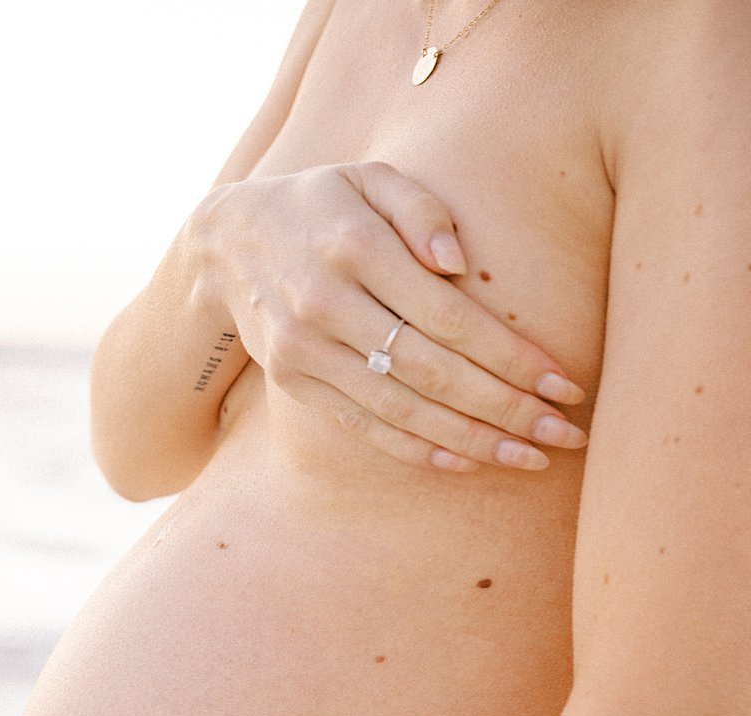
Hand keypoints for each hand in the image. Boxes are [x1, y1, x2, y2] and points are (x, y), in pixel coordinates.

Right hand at [195, 161, 589, 473]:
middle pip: (431, 371)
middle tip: (564, 434)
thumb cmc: (322, 203)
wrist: (226, 241)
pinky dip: (414, 448)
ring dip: (469, 440)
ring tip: (528, 459)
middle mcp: (326, 306)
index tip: (563, 383)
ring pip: (399, 408)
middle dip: (504, 409)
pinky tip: (463, 463)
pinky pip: (362, 425)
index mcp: (355, 249)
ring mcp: (306, 351)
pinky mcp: (295, 381)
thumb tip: (458, 263)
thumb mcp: (370, 177)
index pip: (449, 317)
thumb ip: (421, 208)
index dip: (510, 356)